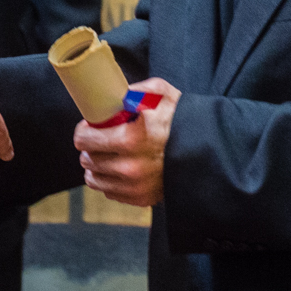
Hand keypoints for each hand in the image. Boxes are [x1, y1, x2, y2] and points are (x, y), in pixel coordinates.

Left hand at [74, 77, 179, 206]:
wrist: (208, 152)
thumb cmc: (184, 121)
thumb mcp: (162, 94)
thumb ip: (135, 91)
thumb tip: (115, 94)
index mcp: (132, 139)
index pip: (86, 140)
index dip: (83, 131)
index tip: (87, 127)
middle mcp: (130, 167)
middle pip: (88, 160)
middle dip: (89, 148)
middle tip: (96, 140)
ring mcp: (135, 186)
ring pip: (95, 179)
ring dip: (96, 167)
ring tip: (105, 156)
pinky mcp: (141, 199)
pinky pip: (110, 192)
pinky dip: (110, 181)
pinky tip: (118, 169)